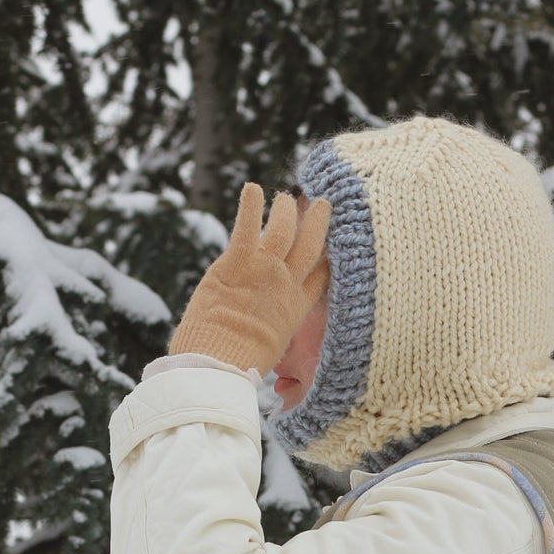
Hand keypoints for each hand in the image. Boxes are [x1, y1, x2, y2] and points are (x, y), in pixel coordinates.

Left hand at [168, 182, 331, 374]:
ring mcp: (264, 270)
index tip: (334, 240)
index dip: (330, 254)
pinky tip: (252, 188)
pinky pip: (248, 224)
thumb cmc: (240, 364)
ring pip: (284, 228)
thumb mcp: (272, 347)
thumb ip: (275, 328)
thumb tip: (269, 335)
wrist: (219, 364)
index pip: (322, 274)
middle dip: (318, 221)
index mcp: (297, 308)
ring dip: (285, 209)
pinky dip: (251, 203)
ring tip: (283, 198)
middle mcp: (286, 285)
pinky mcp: (237, 261)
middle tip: (322, 204)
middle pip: (311, 245)